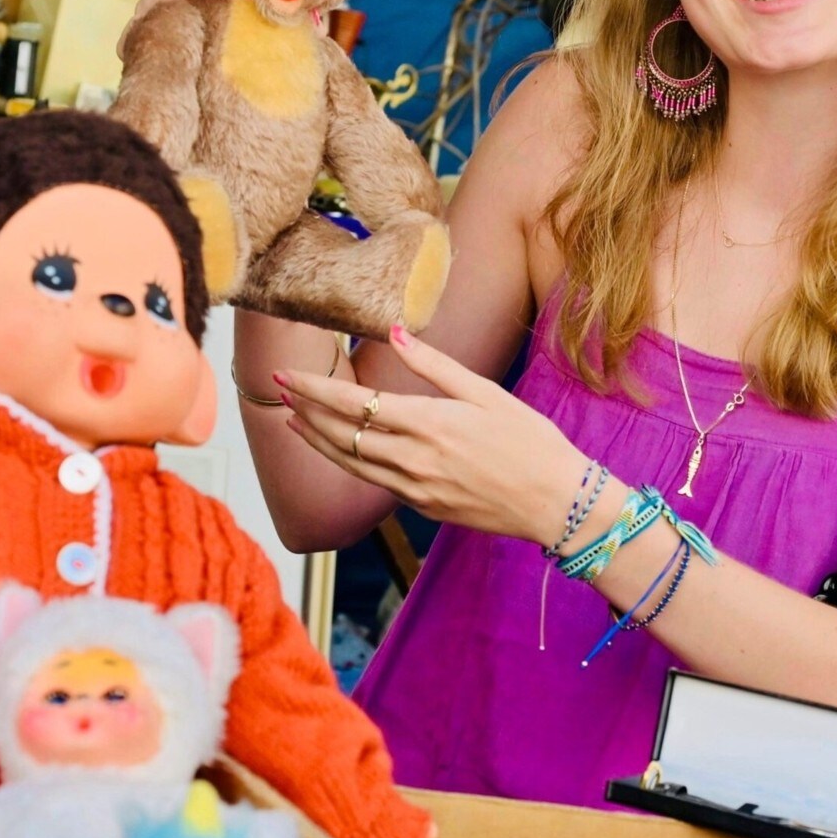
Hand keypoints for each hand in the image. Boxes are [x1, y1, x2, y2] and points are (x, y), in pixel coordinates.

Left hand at [278, 326, 584, 545]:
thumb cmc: (530, 442)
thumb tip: (396, 329)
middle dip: (305, 410)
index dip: (313, 389)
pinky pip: (374, 483)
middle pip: (341, 434)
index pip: (352, 404)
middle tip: (279, 389)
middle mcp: (413, 459)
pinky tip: (337, 449)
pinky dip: (347, 463)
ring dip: (317, 440)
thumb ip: (434, 364)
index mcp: (428, 424)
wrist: (557, 503)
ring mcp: (415, 489)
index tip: (286, 375)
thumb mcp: (485, 392)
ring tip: (294, 419)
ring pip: (350, 463)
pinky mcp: (422, 508)